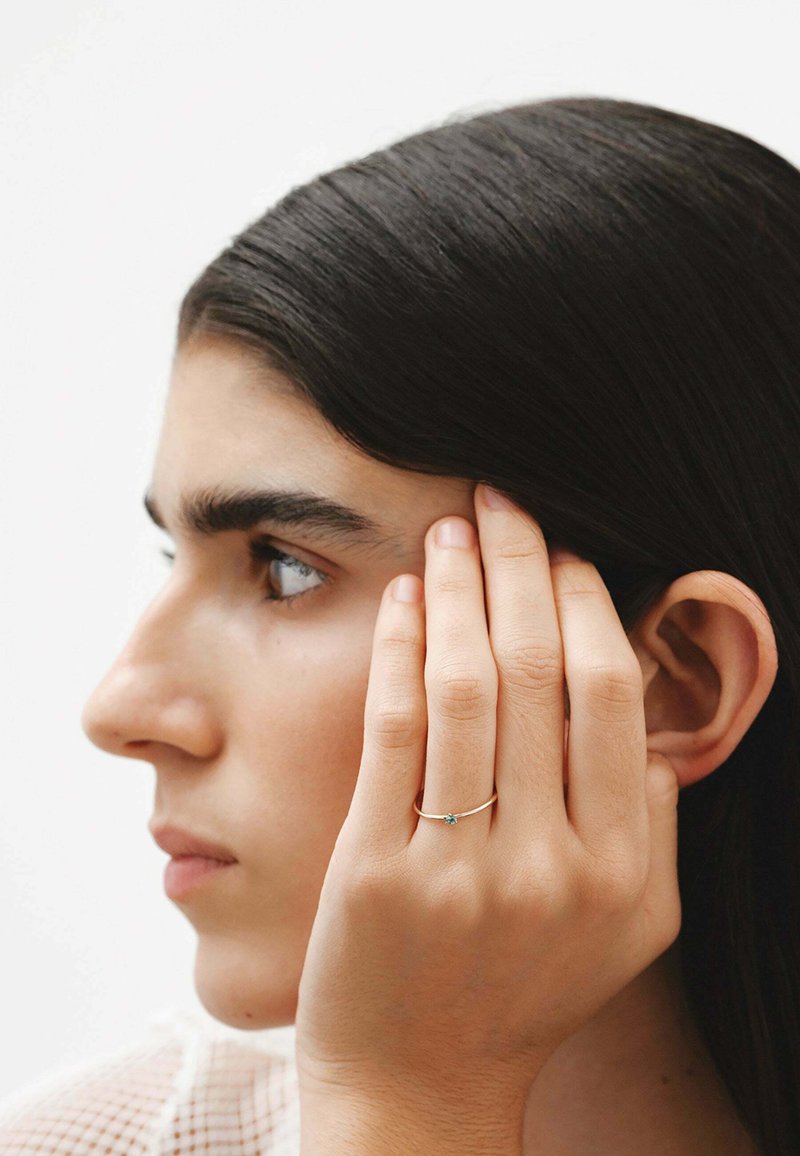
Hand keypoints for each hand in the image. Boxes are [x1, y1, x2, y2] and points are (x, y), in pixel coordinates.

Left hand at [294, 483, 680, 1116]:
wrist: (419, 1082)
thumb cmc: (521, 991)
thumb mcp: (628, 928)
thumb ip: (650, 827)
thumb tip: (640, 720)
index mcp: (621, 867)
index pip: (610, 693)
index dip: (587, 600)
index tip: (564, 548)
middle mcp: (549, 864)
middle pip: (540, 670)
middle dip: (521, 563)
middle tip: (501, 502)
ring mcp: (458, 868)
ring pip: (465, 686)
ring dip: (456, 589)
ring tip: (448, 531)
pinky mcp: (376, 870)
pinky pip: (392, 729)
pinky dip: (396, 648)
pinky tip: (398, 597)